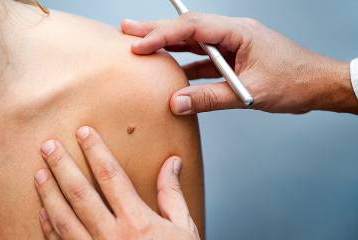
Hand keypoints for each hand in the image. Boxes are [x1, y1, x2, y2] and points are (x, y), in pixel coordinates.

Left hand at [34, 126, 199, 239]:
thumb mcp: (183, 227)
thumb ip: (172, 194)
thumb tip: (172, 163)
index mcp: (137, 221)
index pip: (111, 176)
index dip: (96, 151)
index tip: (84, 133)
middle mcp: (112, 235)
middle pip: (80, 194)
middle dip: (62, 166)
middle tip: (49, 146)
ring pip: (64, 218)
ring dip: (49, 194)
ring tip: (40, 173)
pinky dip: (49, 227)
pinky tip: (44, 211)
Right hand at [121, 13, 356, 114]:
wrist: (317, 85)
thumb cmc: (294, 82)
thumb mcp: (249, 92)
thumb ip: (211, 98)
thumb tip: (176, 102)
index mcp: (239, 33)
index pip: (193, 29)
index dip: (163, 35)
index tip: (140, 44)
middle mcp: (233, 34)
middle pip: (189, 29)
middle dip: (157, 30)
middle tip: (129, 29)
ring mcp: (233, 46)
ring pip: (194, 44)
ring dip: (169, 46)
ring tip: (143, 46)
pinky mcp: (234, 60)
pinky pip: (205, 61)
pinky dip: (187, 66)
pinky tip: (173, 72)